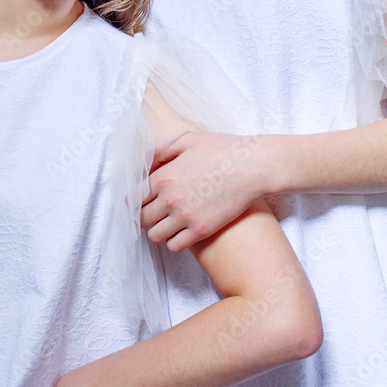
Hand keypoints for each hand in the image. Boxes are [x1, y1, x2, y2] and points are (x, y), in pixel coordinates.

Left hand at [140, 131, 264, 250]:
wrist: (253, 166)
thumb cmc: (222, 149)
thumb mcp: (186, 140)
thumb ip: (160, 151)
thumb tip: (142, 164)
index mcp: (163, 176)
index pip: (134, 197)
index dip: (135, 200)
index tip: (142, 201)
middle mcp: (170, 199)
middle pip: (141, 218)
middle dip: (145, 215)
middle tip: (155, 212)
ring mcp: (185, 217)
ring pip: (154, 235)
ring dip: (158, 230)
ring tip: (167, 224)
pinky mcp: (201, 230)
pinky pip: (174, 246)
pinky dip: (174, 241)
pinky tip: (182, 232)